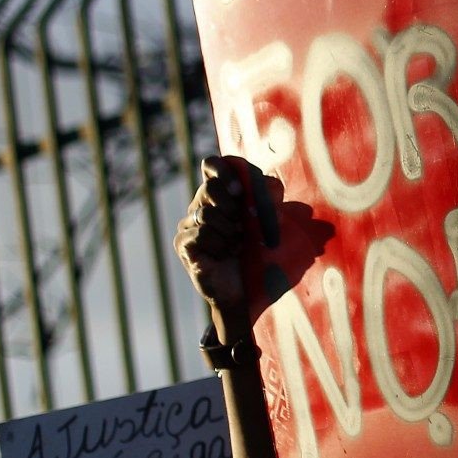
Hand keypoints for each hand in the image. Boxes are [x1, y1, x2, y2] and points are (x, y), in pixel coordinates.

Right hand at [175, 155, 258, 333]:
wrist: (247, 292)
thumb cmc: (262, 256)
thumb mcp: (274, 225)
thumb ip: (271, 202)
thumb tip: (270, 185)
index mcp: (224, 194)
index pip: (213, 164)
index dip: (225, 170)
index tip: (241, 189)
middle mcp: (203, 204)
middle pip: (209, 186)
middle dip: (232, 205)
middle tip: (244, 225)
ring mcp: (190, 224)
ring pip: (205, 212)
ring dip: (229, 230)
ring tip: (238, 245)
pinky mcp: (183, 242)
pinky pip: (200, 233)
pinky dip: (219, 244)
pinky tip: (225, 253)